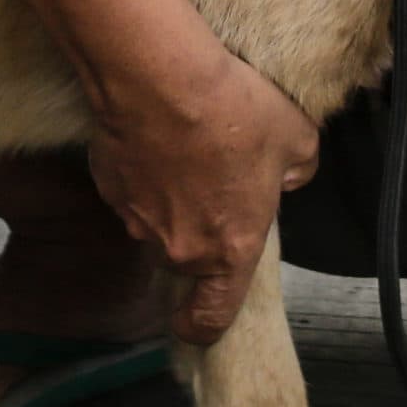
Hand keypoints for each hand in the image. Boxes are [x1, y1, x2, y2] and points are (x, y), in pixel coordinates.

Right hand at [88, 47, 317, 343]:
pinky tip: (155, 136)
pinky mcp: (109, 188)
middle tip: (212, 187)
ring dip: (168, 202)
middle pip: (185, 260)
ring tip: (183, 151)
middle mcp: (180, 247)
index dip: (203, 327)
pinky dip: (141, 174)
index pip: (212, 317)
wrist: (163, 78)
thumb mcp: (297, 139)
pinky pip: (129, 191)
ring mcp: (137, 219)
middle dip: (196, 234)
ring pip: (155, 224)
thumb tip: (287, 178)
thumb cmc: (234, 111)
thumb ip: (297, 172)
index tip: (196, 323)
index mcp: (231, 248)